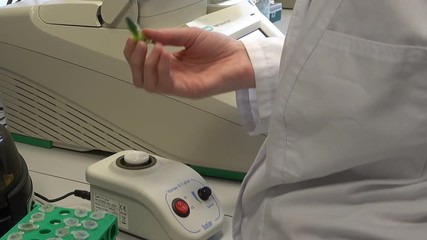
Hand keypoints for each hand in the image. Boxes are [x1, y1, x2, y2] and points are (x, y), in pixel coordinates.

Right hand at [123, 27, 254, 98]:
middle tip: (140, 44)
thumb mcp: (189, 36)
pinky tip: (165, 55)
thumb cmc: (220, 48)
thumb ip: (167, 35)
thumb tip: (145, 32)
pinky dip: (161, 69)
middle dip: (135, 60)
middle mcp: (170, 75)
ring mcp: (178, 84)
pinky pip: (165, 85)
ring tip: (155, 48)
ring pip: (148, 83)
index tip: (132, 38)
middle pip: (140, 76)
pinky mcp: (186, 90)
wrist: (239, 58)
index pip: (142, 62)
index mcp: (169, 62)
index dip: (133, 52)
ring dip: (147, 65)